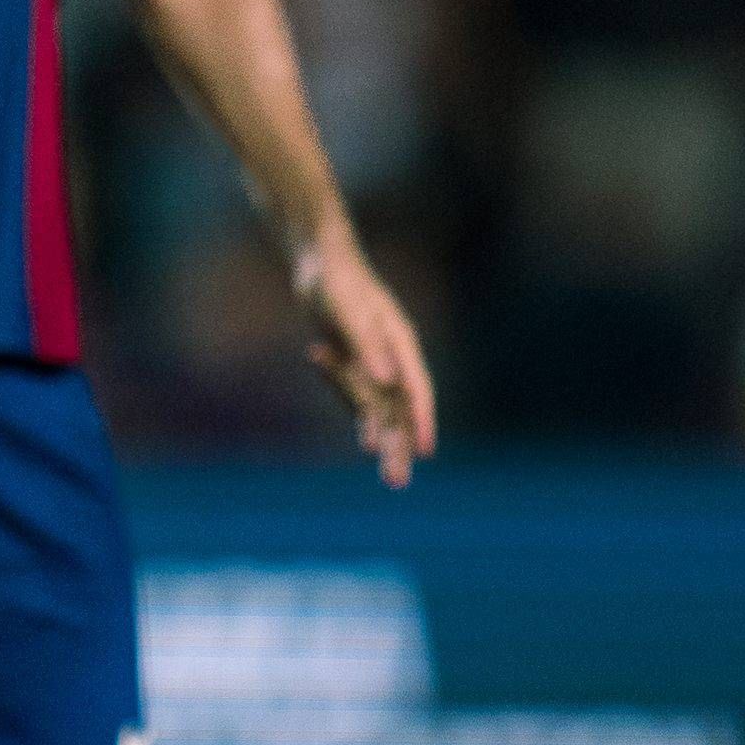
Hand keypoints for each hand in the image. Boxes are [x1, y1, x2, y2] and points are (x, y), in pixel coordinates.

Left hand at [291, 228, 437, 486]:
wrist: (318, 263)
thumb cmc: (336, 280)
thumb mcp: (346, 309)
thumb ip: (366, 344)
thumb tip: (387, 381)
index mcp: (399, 344)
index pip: (415, 389)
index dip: (421, 420)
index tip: (426, 450)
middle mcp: (391, 357)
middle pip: (399, 407)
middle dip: (400, 444)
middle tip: (398, 482)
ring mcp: (372, 361)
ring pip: (378, 407)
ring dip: (379, 436)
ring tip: (389, 474)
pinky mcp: (353, 361)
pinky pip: (352, 390)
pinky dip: (345, 395)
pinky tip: (349, 412)